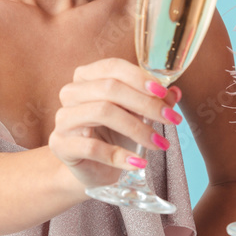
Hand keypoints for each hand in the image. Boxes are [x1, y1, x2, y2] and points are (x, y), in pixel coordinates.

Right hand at [49, 58, 181, 188]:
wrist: (93, 168)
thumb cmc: (114, 134)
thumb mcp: (137, 114)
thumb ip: (154, 100)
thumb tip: (175, 92)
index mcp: (87, 76)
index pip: (113, 67)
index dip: (140, 77)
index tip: (164, 93)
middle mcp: (71, 92)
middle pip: (110, 89)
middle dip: (146, 104)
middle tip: (171, 119)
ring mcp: (63, 118)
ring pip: (102, 112)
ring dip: (137, 128)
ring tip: (159, 143)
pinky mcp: (60, 144)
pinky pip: (92, 147)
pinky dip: (120, 156)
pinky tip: (138, 163)